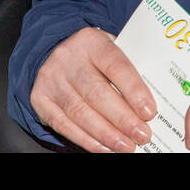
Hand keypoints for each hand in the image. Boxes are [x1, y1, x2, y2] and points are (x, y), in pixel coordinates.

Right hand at [30, 26, 155, 152]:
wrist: (57, 53)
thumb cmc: (94, 57)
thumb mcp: (111, 51)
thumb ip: (129, 71)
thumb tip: (147, 107)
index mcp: (91, 41)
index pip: (115, 65)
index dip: (133, 90)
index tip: (149, 112)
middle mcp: (68, 58)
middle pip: (96, 92)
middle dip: (122, 119)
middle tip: (142, 135)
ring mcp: (52, 79)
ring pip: (80, 112)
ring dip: (106, 134)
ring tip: (126, 146)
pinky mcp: (40, 98)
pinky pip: (64, 124)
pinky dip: (86, 140)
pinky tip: (104, 148)